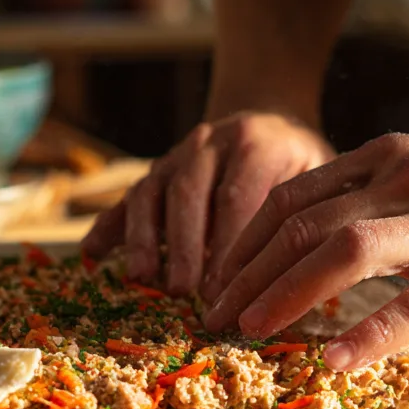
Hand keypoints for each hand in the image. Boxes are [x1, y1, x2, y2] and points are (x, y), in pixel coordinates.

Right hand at [82, 112, 334, 295]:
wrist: (265, 118)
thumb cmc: (297, 165)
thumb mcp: (316, 178)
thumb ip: (305, 216)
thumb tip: (304, 277)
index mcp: (255, 143)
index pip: (236, 196)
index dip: (228, 244)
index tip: (225, 288)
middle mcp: (209, 142)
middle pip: (189, 193)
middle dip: (184, 245)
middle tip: (182, 290)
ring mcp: (176, 156)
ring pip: (152, 192)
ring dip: (144, 237)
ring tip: (143, 277)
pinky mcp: (154, 172)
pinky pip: (126, 198)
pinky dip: (107, 226)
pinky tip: (91, 255)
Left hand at [202, 132, 408, 370]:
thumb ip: (359, 201)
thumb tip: (292, 248)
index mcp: (382, 159)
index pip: (288, 200)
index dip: (241, 245)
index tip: (216, 283)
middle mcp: (405, 181)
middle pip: (302, 226)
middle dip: (247, 276)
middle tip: (215, 318)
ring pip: (346, 253)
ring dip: (287, 296)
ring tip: (251, 333)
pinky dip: (369, 333)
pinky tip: (333, 359)